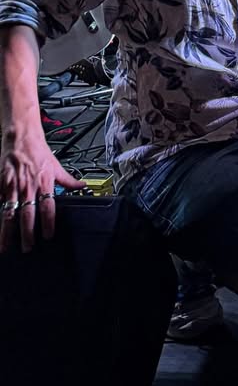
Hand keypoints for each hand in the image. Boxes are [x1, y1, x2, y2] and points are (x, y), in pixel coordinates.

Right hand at [0, 136, 82, 253]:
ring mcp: (13, 186)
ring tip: (6, 247)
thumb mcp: (56, 165)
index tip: (48, 236)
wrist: (21, 136)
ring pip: (10, 213)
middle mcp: (28, 186)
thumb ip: (67, 180)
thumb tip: (81, 186)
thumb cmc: (38, 150)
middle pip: (28, 215)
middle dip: (27, 234)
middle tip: (27, 248)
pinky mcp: (1, 185)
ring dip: (8, 232)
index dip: (48, 223)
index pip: (48, 207)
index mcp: (44, 182)